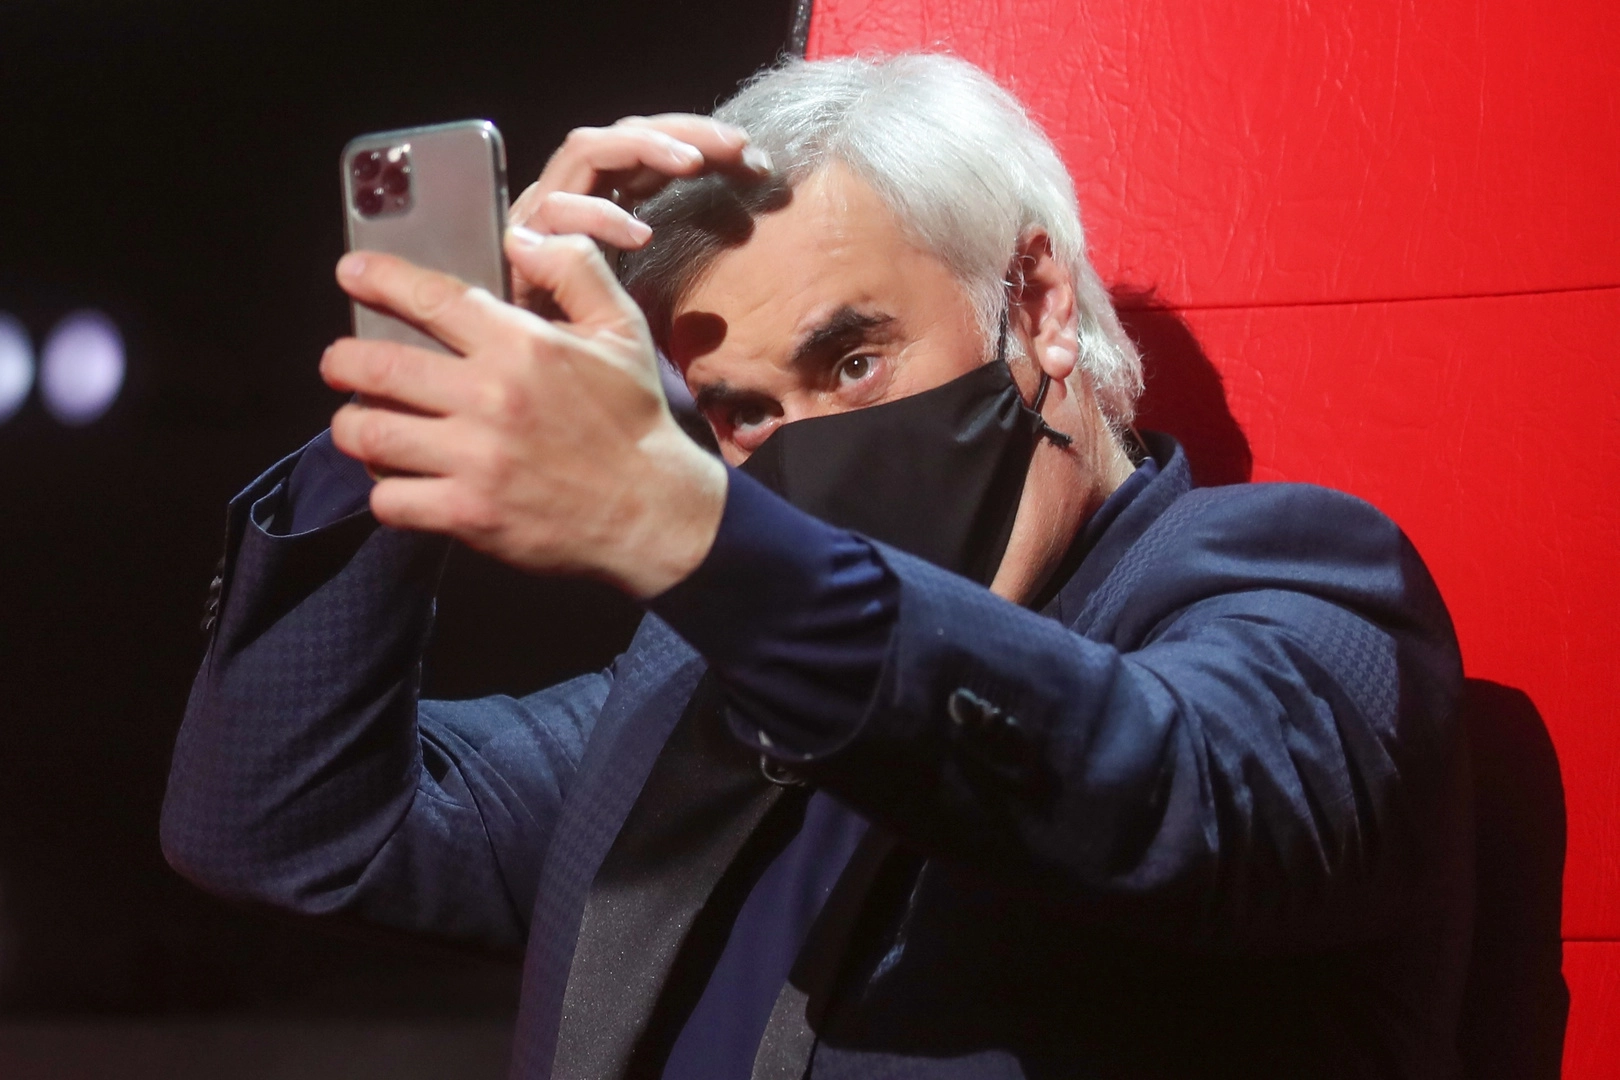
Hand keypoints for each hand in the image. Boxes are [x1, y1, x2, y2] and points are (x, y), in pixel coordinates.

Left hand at [320, 232, 727, 598]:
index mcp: (524, 345)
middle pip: (378, 366)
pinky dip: (386, 491)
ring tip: (361, 425)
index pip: (432, 298)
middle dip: (343, 361)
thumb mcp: (622, 330)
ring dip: (354, 427)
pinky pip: (391, 499)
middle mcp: (491, 396)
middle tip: (340, 364)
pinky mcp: (469, 513)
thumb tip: (521, 238)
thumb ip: (577, 270)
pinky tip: (399, 483)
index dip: (380, 279)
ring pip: (371, 434)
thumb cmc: (633, 419)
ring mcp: (476, 459)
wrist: (654, 512)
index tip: (350, 273)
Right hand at [506, 114, 770, 311]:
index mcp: (603, 195)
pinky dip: (599, 215)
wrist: (539, 375)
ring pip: (585, 150)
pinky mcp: (519, 242)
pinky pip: (556, 211)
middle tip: (737, 144)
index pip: (649, 145)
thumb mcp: (658, 284)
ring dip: (642, 149)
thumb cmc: (602, 334)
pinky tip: (641, 235)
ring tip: (692, 164)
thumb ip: (682, 247)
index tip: (755, 159)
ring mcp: (540, 212)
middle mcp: (570, 193)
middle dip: (680, 131)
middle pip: (621, 134)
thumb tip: (744, 224)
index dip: (699, 141)